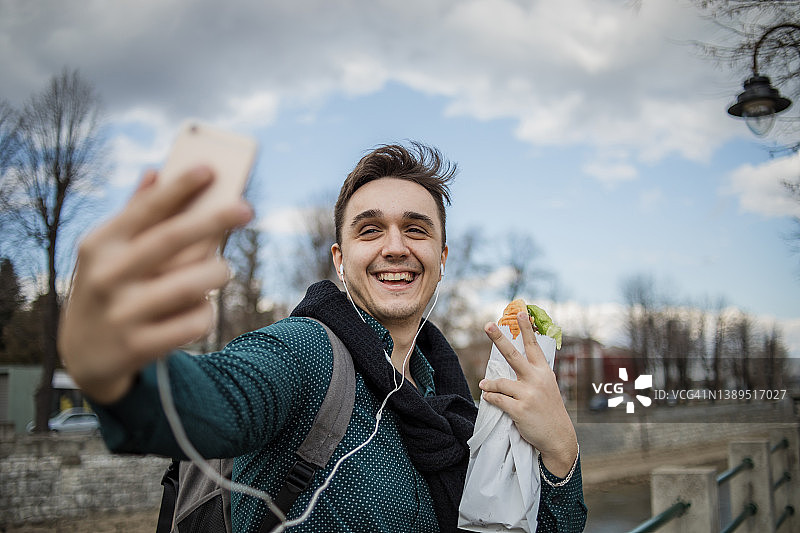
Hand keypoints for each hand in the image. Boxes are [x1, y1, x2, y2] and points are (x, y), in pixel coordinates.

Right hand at [58, 166, 252, 403]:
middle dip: (214, 220)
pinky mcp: (139, 346)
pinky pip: (194, 322)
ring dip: (217, 272)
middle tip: (246, 208)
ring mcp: (122, 313)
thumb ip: (134, 215)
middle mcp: (107, 275)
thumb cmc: (109, 287)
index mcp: (100, 245)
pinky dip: (206, 312)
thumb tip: (156, 173)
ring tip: (220, 270)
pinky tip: (201, 308)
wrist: (83, 356)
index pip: (145, 209)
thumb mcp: (109, 253)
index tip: (210, 168)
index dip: (178, 188)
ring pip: (191, 284)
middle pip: (172, 240)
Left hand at [480, 311, 577, 476]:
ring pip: (499, 382)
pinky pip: (497, 399)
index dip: (526, 329)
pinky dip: (490, 397)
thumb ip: (533, 373)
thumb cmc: (548, 409)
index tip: (521, 312)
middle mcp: (537, 380)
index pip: (533, 346)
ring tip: (485, 384)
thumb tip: (514, 362)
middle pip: (513, 355)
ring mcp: (528, 395)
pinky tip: (488, 397)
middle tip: (487, 325)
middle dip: (499, 339)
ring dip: (489, 383)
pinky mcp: (520, 410)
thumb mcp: (547, 386)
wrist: (558, 437)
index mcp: (544, 372)